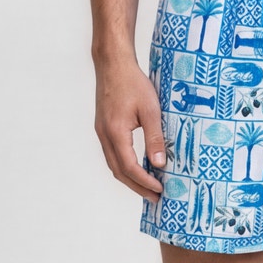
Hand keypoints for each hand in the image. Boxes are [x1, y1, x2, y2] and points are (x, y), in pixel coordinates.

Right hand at [94, 58, 167, 199]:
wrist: (112, 64)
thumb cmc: (133, 83)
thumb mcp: (151, 109)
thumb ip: (154, 137)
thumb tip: (160, 163)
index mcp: (115, 132)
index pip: (129, 167)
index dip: (145, 182)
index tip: (160, 190)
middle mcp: (104, 135)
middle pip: (119, 171)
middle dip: (137, 187)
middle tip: (155, 198)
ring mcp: (101, 132)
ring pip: (114, 164)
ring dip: (130, 178)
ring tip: (148, 188)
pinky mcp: (103, 127)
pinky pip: (113, 154)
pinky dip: (125, 166)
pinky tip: (138, 167)